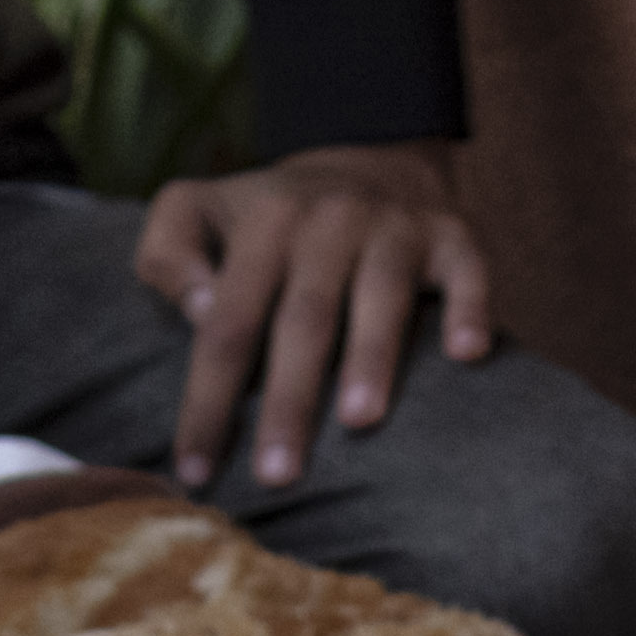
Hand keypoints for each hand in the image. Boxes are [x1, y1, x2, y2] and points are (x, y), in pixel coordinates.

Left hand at [129, 142, 493, 495]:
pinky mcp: (453, 237)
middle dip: (288, 399)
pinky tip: (466, 355)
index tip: (194, 472)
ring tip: (359, 422)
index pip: (227, 322)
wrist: (368, 159)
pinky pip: (468, 271)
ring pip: (381, 295)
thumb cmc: (270, 219)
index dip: (208, 398)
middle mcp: (329, 221)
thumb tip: (197, 310)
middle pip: (304, 318)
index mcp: (263, 225)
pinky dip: (469, 309)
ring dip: (372, 356)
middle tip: (276, 475)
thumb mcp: (196, 210)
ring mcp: (395, 228)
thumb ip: (166, 254)